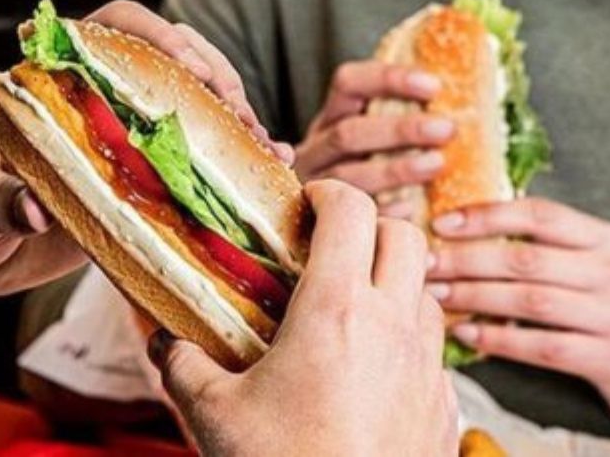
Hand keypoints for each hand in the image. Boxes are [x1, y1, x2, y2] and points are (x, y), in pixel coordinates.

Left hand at [0, 0, 289, 320]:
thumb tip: (30, 208)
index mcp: (52, 79)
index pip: (112, 28)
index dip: (155, 36)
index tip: (188, 64)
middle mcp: (97, 97)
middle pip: (170, 60)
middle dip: (213, 78)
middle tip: (238, 115)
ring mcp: (124, 137)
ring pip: (193, 104)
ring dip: (233, 118)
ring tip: (263, 146)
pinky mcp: (141, 179)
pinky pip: (197, 159)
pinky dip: (235, 159)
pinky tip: (271, 166)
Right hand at [150, 180, 456, 456]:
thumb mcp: (214, 414)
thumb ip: (185, 366)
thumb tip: (167, 343)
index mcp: (337, 310)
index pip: (352, 210)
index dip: (328, 194)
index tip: (305, 204)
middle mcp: (392, 327)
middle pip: (405, 235)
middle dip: (370, 227)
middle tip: (332, 245)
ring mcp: (426, 368)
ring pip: (426, 292)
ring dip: (394, 285)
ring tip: (351, 308)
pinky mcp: (442, 408)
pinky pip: (434, 355)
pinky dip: (407, 345)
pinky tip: (371, 372)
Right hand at [295, 61, 452, 211]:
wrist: (327, 224)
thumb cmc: (369, 165)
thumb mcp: (372, 132)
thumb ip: (400, 112)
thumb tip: (454, 89)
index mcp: (330, 118)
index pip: (348, 83)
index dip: (388, 79)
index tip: (433, 85)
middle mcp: (316, 149)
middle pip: (349, 133)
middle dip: (399, 129)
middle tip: (447, 129)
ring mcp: (316, 186)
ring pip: (348, 176)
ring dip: (395, 169)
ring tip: (437, 164)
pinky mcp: (321, 221)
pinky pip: (352, 217)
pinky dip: (385, 212)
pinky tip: (414, 210)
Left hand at [429, 198, 609, 418]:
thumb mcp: (595, 259)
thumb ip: (549, 241)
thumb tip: (469, 221)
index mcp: (606, 238)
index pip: (541, 215)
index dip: (488, 216)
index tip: (444, 223)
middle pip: (528, 260)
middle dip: (469, 260)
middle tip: (428, 263)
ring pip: (531, 302)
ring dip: (477, 298)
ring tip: (439, 295)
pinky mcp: (608, 358)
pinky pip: (543, 347)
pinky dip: (500, 340)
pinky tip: (467, 334)